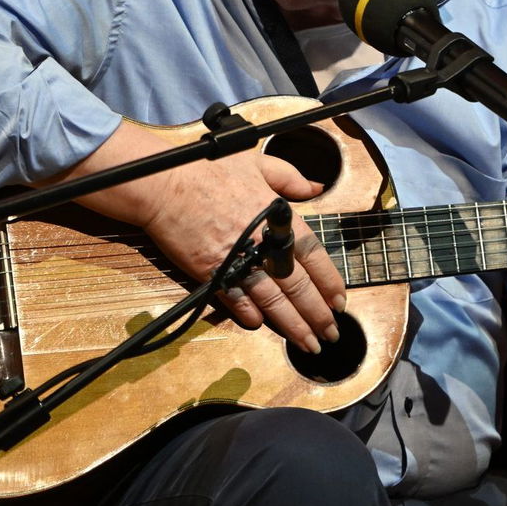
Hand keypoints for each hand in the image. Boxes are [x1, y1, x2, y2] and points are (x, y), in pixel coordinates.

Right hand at [141, 151, 345, 354]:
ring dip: (292, 325)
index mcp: (280, 219)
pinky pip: (236, 300)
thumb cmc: (210, 169)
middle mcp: (264, 244)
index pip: (315, 257)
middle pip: (299, 286)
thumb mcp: (258, 162)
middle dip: (318, 314)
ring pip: (273, 301)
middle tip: (331, 334)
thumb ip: (289, 178)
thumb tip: (315, 186)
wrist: (166, 184)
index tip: (340, 302)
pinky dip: (249, 315)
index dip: (330, 282)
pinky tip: (262, 327)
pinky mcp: (213, 273)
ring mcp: (239, 261)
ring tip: (307, 344)